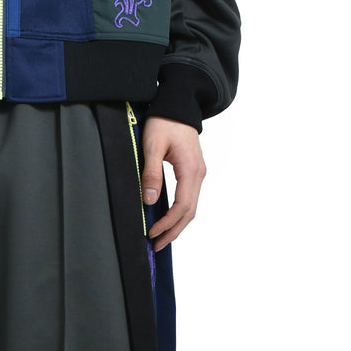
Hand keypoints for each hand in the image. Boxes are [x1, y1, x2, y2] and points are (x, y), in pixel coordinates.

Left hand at [140, 116, 206, 251]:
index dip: (167, 224)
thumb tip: (151, 200)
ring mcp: (198, 174)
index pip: (182, 206)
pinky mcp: (193, 172)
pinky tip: (168, 221)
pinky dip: (179, 214)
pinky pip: (189, 199)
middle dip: (173, 232)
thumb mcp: (152, 145)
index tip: (151, 234)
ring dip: (177, 225)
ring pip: (191, 208)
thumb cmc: (164, 121)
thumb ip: (151, 173)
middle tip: (156, 246)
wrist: (179, 103)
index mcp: (191, 170)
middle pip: (189, 213)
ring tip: (161, 239)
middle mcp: (199, 174)